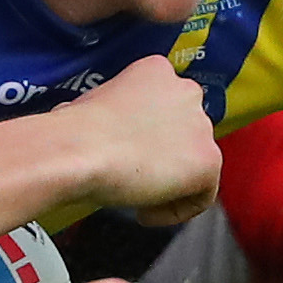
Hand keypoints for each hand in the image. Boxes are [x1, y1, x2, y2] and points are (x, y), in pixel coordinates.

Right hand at [55, 57, 220, 225]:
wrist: (79, 149)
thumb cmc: (73, 130)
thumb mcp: (93, 104)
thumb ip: (116, 113)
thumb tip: (108, 134)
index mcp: (157, 70)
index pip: (165, 107)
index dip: (147, 135)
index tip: (126, 151)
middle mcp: (187, 91)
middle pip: (185, 133)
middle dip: (163, 156)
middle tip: (134, 175)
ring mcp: (201, 126)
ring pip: (195, 164)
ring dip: (169, 184)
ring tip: (137, 196)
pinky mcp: (209, 160)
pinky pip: (202, 195)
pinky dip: (174, 210)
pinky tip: (144, 212)